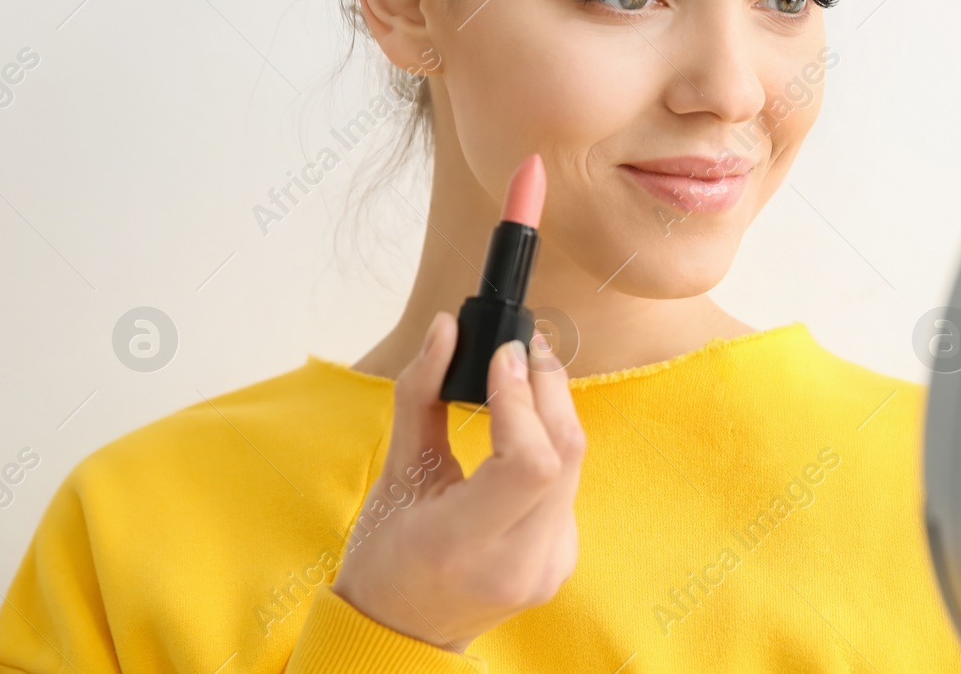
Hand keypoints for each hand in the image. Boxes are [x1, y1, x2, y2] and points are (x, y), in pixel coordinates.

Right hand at [331, 311, 586, 652]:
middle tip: (524, 350)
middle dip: (548, 388)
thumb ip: (421, 397)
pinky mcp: (564, 560)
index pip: (529, 461)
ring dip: (552, 413)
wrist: (402, 629)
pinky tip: (525, 433)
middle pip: (564, 454)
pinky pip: (570, 487)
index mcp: (463, 546)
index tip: (504, 356)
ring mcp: (549, 566)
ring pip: (574, 465)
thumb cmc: (385, 557)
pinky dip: (550, 448)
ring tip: (523, 377)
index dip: (523, 398)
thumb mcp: (394, 475)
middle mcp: (517, 563)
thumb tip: (445, 330)